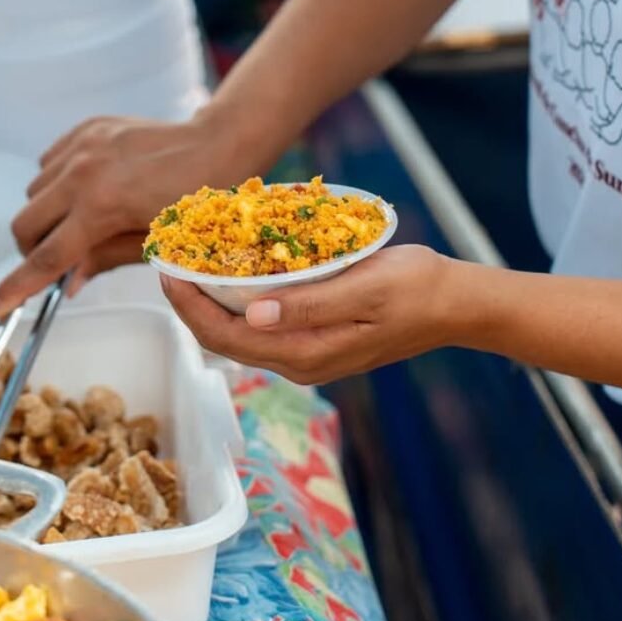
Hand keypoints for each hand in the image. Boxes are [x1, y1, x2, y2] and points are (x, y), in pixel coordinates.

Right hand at [0, 114, 245, 316]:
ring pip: (34, 192)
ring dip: (47, 214)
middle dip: (32, 248)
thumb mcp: (154, 244)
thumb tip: (66, 284)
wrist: (217, 145)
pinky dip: (58, 182)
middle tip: (58, 258)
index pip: (47, 257)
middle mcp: (84, 172)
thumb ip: (104, 260)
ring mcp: (83, 145)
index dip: (17, 287)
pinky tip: (88, 189)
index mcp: (102, 207)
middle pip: (26, 224)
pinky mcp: (87, 128)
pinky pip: (50, 162)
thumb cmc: (195, 202)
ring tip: (82, 220)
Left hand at [160, 245, 470, 383]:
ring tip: (191, 262)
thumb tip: (253, 314)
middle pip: (224, 338)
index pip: (225, 335)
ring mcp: (307, 354)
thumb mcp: (365, 289)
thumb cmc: (417, 289)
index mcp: (306, 353)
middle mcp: (300, 361)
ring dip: (212, 301)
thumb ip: (309, 304)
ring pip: (241, 332)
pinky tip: (232, 272)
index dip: (188, 306)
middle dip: (190, 302)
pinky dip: (238, 300)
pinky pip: (263, 324)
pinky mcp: (316, 340)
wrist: (456, 305)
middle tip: (167, 260)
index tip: (166, 269)